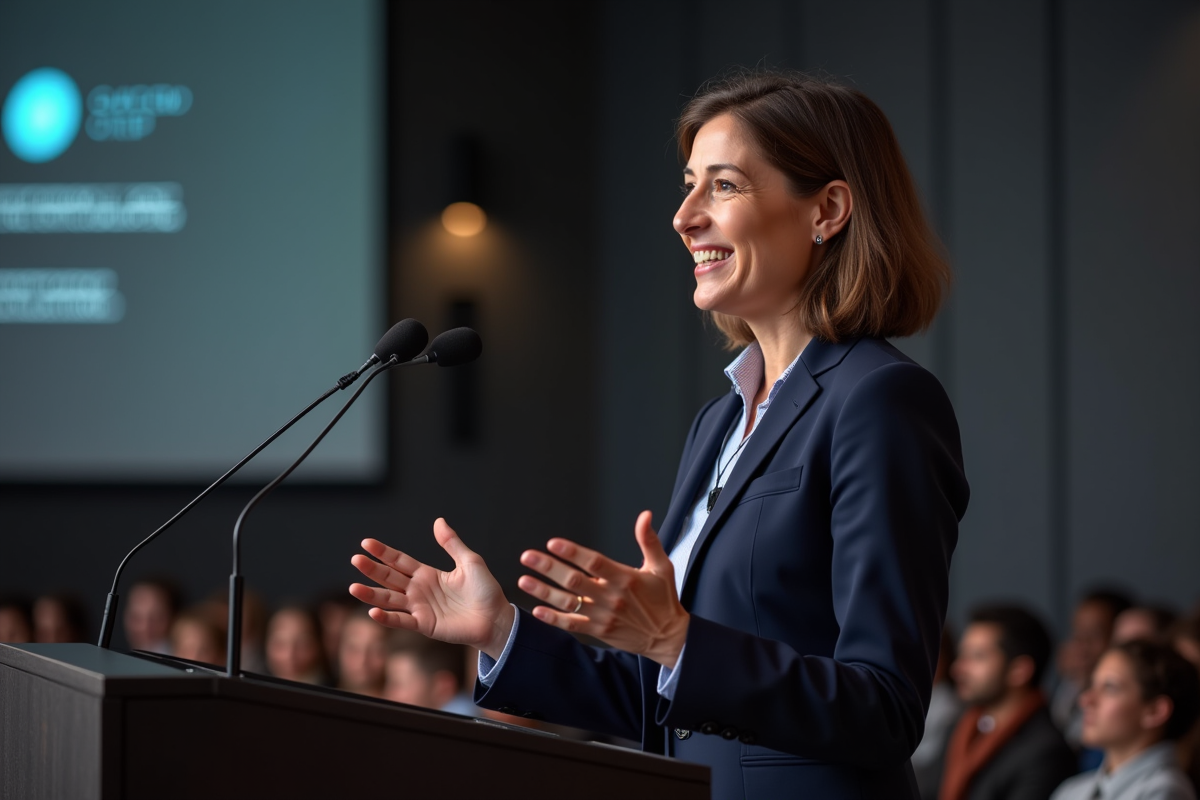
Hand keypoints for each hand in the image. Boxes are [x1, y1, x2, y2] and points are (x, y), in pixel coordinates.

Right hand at [349, 518, 514, 659]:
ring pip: (389, 600)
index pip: (399, 561)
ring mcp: (420, 608)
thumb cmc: (486, 590)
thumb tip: (438, 521)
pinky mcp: (424, 625)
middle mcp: (419, 590)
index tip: (366, 543)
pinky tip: (372, 612)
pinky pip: (401, 621)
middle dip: (372, 569)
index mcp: (428, 574)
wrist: (496, 617)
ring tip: (353, 587)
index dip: (383, 552)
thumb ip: (452, 543)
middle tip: (355, 559)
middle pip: (389, 578)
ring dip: (371, 594)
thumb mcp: (470, 561)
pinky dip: (386, 618)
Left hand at [516, 510, 688, 667]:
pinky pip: (572, 625)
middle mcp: (611, 597)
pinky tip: (536, 610)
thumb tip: (645, 515)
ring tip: (524, 580)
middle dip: (549, 568)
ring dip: (544, 592)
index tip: (553, 543)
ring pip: (568, 603)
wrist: (668, 637)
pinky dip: (554, 619)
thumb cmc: (663, 599)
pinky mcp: (599, 631)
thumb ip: (649, 540)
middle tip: (528, 556)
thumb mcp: (661, 567)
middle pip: (575, 581)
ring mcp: (603, 615)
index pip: (595, 562)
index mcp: (625, 578)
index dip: (573, 552)